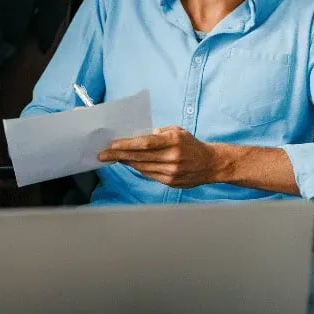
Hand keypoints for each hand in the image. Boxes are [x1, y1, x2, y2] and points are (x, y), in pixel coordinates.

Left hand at [97, 126, 220, 188]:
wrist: (211, 164)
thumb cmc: (192, 145)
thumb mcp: (177, 131)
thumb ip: (160, 132)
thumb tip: (140, 136)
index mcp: (173, 142)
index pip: (144, 144)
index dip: (126, 145)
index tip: (112, 145)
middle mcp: (171, 158)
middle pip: (139, 157)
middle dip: (118, 155)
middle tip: (103, 155)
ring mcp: (171, 172)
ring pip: (141, 167)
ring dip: (126, 162)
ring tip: (113, 158)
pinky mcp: (170, 182)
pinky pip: (149, 175)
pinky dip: (138, 169)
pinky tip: (130, 164)